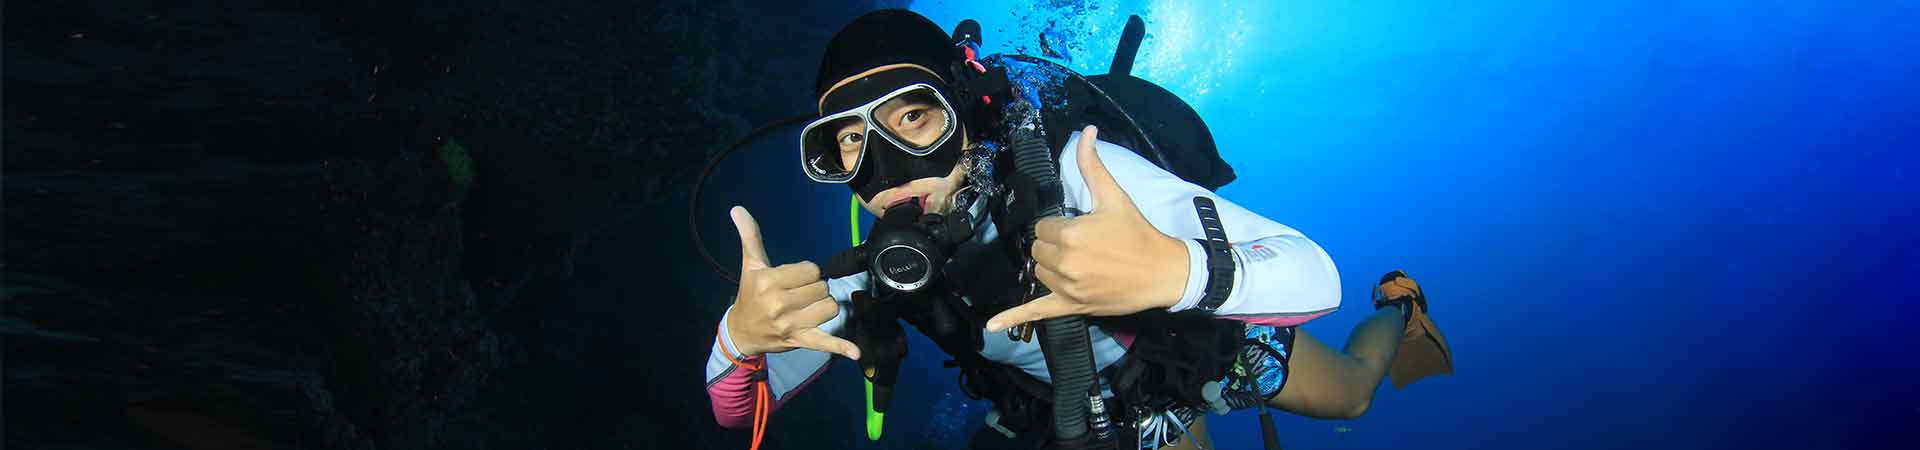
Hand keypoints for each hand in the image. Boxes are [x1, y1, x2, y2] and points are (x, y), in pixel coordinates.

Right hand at [723, 206, 861, 359]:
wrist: (741, 332)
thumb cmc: (749, 295)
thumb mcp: (750, 265)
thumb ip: (749, 236)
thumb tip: (738, 209)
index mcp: (769, 282)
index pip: (811, 270)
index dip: (806, 273)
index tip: (793, 279)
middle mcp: (779, 303)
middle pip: (822, 288)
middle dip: (814, 289)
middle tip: (798, 295)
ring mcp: (790, 324)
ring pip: (829, 308)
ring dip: (824, 307)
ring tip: (808, 309)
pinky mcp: (800, 340)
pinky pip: (824, 342)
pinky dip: (841, 347)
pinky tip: (855, 353)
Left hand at [985, 126, 1190, 332]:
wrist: (1163, 271)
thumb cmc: (1138, 233)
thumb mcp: (1113, 196)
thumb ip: (1092, 165)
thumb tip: (1086, 132)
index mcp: (1070, 233)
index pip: (1042, 227)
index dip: (1059, 227)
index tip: (1080, 229)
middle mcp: (1065, 261)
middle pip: (1038, 249)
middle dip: (1055, 245)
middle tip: (1084, 246)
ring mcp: (1067, 287)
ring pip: (1039, 272)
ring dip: (1052, 267)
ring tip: (1080, 264)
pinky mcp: (1072, 306)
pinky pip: (1036, 312)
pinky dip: (1013, 317)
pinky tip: (993, 325)